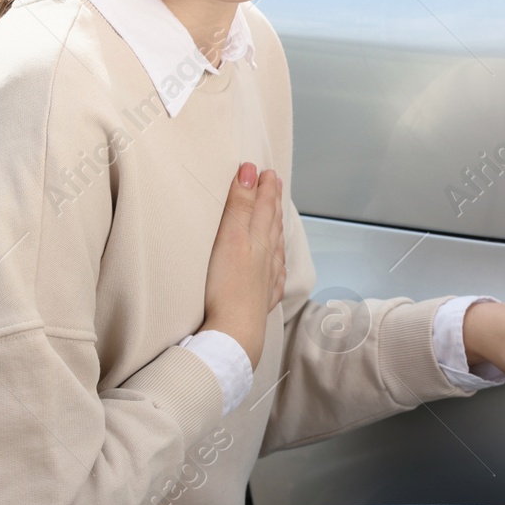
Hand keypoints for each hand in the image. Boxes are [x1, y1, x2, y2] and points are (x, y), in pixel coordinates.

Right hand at [200, 162, 286, 368]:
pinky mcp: (261, 301)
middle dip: (273, 202)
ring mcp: (266, 280)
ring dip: (276, 228)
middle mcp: (267, 258)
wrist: (234, 332)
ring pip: (275, 248)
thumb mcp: (230, 238)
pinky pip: (274, 276)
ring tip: (277, 216)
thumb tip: (251, 172)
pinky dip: (277, 263)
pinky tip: (277, 264)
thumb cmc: (227, 286)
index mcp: (258, 240)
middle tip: (274, 184)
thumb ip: (241, 205)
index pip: (264, 207)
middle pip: (272, 224)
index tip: (266, 171)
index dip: (264, 188)